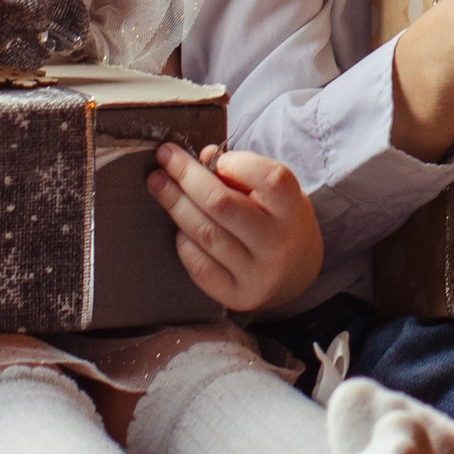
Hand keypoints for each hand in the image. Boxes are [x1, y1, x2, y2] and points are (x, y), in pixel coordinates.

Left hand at [150, 144, 324, 314]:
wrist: (295, 272)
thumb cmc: (278, 220)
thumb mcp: (274, 193)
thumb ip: (243, 173)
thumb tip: (202, 158)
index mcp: (293, 211)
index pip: (272, 179)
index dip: (240, 164)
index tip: (217, 158)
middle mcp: (278, 245)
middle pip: (223, 204)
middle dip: (187, 176)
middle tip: (165, 157)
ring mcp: (257, 274)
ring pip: (205, 233)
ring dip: (176, 204)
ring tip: (158, 184)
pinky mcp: (238, 296)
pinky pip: (199, 265)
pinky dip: (184, 241)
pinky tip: (178, 226)